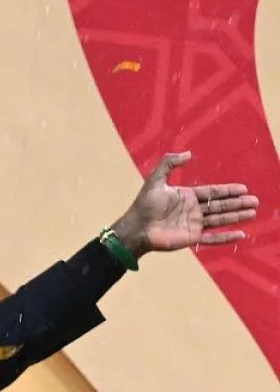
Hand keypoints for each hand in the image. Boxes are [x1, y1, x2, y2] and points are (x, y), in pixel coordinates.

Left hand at [110, 152, 257, 253]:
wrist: (136, 228)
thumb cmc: (144, 204)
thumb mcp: (156, 179)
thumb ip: (169, 163)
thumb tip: (189, 153)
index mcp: (187, 196)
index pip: (213, 192)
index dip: (228, 190)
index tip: (243, 189)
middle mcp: (193, 210)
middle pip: (220, 205)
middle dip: (238, 203)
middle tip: (255, 201)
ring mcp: (193, 224)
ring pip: (220, 220)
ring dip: (237, 216)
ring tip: (253, 213)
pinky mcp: (191, 237)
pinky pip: (213, 238)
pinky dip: (226, 237)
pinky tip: (241, 234)